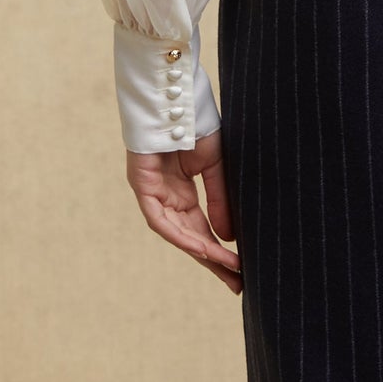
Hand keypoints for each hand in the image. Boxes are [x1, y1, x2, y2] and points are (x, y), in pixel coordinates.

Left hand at [125, 133, 241, 295]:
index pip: (202, 230)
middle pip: (190, 238)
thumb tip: (228, 236)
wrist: (175, 97)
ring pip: (176, 233)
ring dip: (201, 252)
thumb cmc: (194, 125)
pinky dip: (180, 235)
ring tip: (227, 267)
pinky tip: (202, 248)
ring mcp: (152, 194)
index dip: (220, 251)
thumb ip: (220, 200)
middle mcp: (166, 198)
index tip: (241, 269)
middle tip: (236, 284)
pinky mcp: (141, 186)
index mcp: (182, 193)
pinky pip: (159, 220)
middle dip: (213, 262)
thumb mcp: (215, 166)